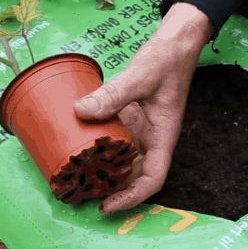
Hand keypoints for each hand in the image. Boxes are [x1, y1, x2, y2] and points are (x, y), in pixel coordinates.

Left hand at [74, 2, 212, 213]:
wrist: (173, 43)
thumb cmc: (167, 60)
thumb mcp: (141, 76)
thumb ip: (113, 94)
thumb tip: (81, 110)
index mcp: (163, 136)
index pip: (152, 178)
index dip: (132, 197)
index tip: (107, 205)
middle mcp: (151, 139)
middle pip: (133, 175)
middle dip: (110, 189)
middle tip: (79, 193)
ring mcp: (139, 130)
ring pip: (121, 159)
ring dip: (101, 170)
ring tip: (74, 178)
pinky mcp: (127, 119)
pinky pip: (112, 139)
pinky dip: (97, 147)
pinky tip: (76, 147)